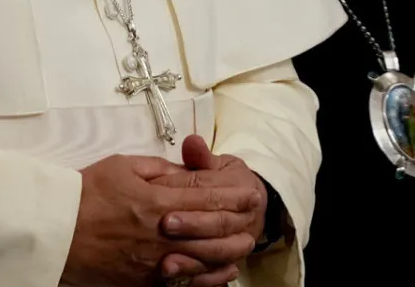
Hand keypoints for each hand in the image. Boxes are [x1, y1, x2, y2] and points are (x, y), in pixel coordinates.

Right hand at [64, 148, 262, 286]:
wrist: (54, 231)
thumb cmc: (83, 195)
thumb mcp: (121, 167)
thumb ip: (156, 169)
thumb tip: (182, 171)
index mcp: (157, 201)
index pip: (208, 197)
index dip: (233, 195)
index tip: (249, 192)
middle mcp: (161, 234)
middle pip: (213, 229)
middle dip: (238, 222)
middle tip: (254, 216)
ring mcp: (154, 262)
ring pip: (205, 258)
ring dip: (229, 251)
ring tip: (244, 245)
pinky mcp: (143, 282)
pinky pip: (184, 282)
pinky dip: (206, 276)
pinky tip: (219, 271)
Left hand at [148, 135, 270, 286]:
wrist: (253, 208)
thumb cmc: (226, 184)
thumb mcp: (218, 165)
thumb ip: (201, 157)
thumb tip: (192, 142)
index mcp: (238, 189)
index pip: (210, 191)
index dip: (188, 192)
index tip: (161, 193)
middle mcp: (242, 220)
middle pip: (218, 225)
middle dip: (192, 225)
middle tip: (164, 225)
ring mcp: (236, 245)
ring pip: (220, 254)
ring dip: (194, 259)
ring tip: (166, 262)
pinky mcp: (226, 264)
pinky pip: (217, 277)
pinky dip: (200, 279)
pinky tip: (177, 278)